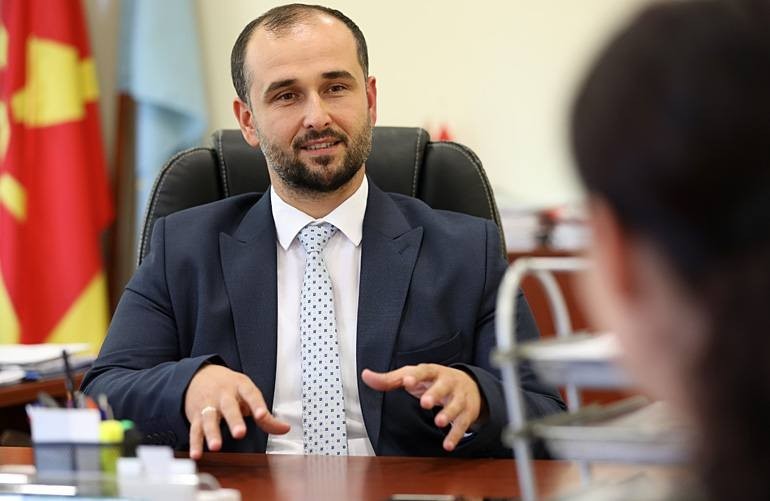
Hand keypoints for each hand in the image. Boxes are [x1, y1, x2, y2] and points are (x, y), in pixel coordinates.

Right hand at [184, 364, 289, 458]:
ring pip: (209, 419)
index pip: (251, 394)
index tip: (262, 416)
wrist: (200, 375)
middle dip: (234, 420)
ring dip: (212, 433)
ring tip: (216, 446)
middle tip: (240, 433)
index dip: (257, 405)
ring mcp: (208, 404)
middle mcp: (223, 394)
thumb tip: (285, 429)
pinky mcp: (195, 415)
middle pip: (229, 407)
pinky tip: (197, 454)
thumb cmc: (229, 387)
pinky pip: (195, 430)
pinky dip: (195, 443)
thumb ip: (266, 415)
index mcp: (240, 386)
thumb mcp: (248, 394)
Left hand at [361, 364, 486, 451]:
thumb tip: (366, 376)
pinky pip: (462, 424)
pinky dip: (455, 435)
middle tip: (425, 403)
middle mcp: (448, 382)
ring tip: (439, 422)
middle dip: (434, 394)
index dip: (416, 376)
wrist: (469, 384)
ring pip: (455, 405)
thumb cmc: (434, 380)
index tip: (407, 381)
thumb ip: (389, 379)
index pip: (424, 371)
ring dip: (448, 414)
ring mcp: (459, 397)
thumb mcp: (413, 377)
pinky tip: (447, 445)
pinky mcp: (467, 413)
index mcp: (432, 372)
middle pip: (443, 387)